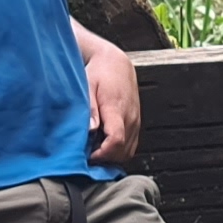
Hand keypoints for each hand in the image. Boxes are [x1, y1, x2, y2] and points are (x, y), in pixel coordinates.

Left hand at [75, 24, 139, 162]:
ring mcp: (135, 121)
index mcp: (116, 109)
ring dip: (112, 156)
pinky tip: (103, 145)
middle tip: (87, 155)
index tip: (88, 155)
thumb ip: (90, 109)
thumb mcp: (88, 86)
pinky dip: (119, 151)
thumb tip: (90, 130)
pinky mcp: (136, 123)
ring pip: (128, 151)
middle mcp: (130, 118)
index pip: (116, 140)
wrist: (116, 63)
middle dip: (105, 158)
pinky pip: (131, 145)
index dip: (102, 153)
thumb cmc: (99, 73)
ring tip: (94, 150)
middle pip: (123, 151)